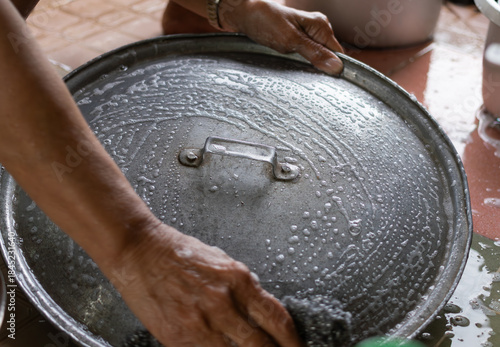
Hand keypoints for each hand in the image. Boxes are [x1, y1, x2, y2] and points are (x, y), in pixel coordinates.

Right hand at [108, 224, 303, 346]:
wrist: (140, 252)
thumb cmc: (179, 252)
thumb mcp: (221, 260)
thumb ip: (243, 286)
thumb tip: (260, 309)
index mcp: (237, 279)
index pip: (276, 318)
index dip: (292, 340)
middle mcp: (222, 303)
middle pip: (261, 345)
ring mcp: (199, 324)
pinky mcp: (178, 338)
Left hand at [220, 0, 343, 74]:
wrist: (243, 14)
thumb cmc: (264, 21)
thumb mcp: (290, 40)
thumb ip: (314, 53)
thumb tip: (336, 66)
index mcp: (321, 26)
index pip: (338, 53)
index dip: (334, 69)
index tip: (329, 82)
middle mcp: (317, 30)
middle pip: (328, 57)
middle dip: (320, 69)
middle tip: (306, 77)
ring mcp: (308, 36)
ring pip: (317, 59)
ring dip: (308, 68)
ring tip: (295, 70)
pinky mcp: (298, 42)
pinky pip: (306, 57)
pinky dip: (299, 65)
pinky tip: (291, 67)